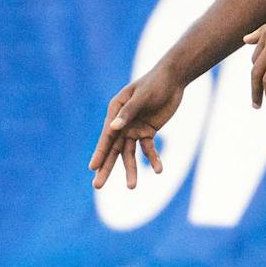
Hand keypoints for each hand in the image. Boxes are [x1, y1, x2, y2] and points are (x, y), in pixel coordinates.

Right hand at [90, 64, 183, 190]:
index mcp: (115, 112)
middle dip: (106, 167)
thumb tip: (113, 128)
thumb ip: (128, 112)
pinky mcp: (148, 132)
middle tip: (97, 186)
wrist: (173, 79)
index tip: (92, 168)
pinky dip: (153, 159)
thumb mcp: (142, 97)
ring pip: (129, 154)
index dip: (100, 153)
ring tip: (131, 187)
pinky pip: (148, 149)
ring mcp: (134, 129)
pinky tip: (159, 170)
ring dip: (131, 170)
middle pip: (113, 149)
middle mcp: (122, 123)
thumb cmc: (155, 83)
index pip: (106, 136)